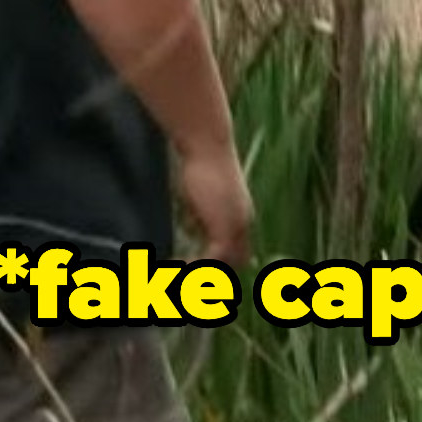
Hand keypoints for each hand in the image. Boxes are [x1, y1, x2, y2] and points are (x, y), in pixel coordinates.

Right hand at [176, 138, 252, 276]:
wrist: (206, 146)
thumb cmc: (200, 164)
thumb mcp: (202, 196)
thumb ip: (202, 215)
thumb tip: (193, 228)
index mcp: (241, 217)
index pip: (241, 251)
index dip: (223, 263)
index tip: (199, 268)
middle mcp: (244, 224)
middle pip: (238, 261)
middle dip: (215, 272)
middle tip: (189, 276)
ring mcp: (237, 226)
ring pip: (226, 262)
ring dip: (202, 271)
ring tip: (179, 271)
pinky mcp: (226, 227)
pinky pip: (213, 258)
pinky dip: (196, 265)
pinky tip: (178, 263)